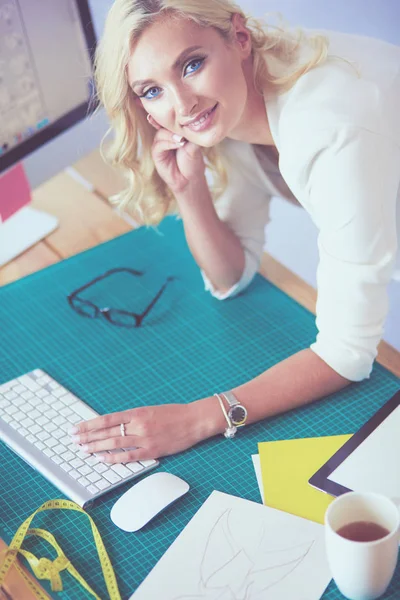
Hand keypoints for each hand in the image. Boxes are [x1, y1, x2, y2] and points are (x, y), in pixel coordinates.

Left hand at [70, 402, 211, 463]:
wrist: (194, 420)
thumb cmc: (173, 414)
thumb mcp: (150, 410)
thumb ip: (133, 417)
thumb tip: (112, 424)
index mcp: (137, 412)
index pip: (107, 419)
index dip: (89, 424)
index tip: (77, 428)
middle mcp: (139, 425)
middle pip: (107, 432)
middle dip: (88, 436)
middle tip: (74, 440)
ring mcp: (145, 439)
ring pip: (115, 444)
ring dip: (97, 447)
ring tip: (84, 450)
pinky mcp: (152, 451)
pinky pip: (129, 457)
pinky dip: (114, 458)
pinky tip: (103, 459)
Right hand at [147, 114, 205, 195]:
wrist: (191, 179)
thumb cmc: (193, 161)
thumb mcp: (194, 144)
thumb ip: (189, 134)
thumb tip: (189, 121)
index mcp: (174, 131)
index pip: (169, 119)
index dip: (167, 110)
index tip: (167, 99)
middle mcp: (165, 135)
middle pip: (162, 123)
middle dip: (165, 119)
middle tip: (172, 114)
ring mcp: (160, 144)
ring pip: (161, 133)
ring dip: (171, 135)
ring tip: (182, 140)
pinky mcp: (157, 154)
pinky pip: (159, 144)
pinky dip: (168, 142)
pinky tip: (178, 144)